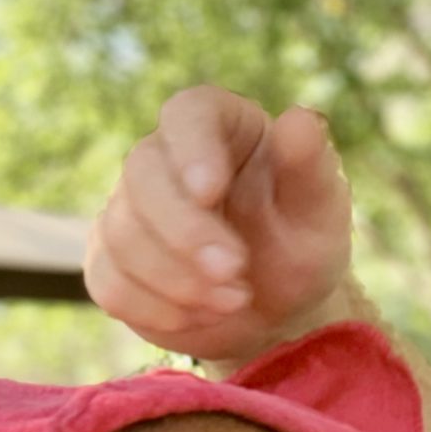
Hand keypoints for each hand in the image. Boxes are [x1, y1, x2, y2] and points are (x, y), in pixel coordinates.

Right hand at [88, 85, 352, 364]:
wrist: (276, 308)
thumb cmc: (300, 243)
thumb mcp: (319, 210)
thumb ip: (310, 166)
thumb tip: (301, 119)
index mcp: (218, 125)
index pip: (187, 114)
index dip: (192, 150)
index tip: (210, 191)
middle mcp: (164, 157)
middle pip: (142, 174)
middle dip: (184, 231)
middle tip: (234, 271)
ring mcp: (129, 209)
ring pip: (123, 235)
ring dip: (178, 279)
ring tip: (236, 299)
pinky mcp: (111, 262)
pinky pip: (111, 284)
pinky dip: (157, 310)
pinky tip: (202, 317)